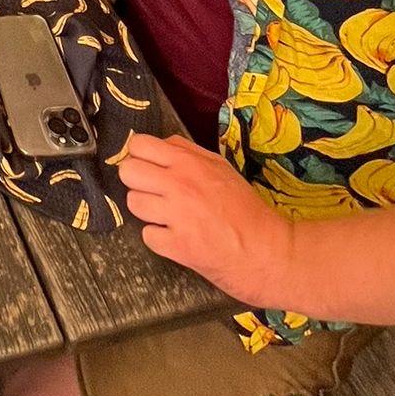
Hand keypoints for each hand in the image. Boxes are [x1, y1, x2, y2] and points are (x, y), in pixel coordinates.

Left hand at [119, 134, 297, 304]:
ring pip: (133, 203)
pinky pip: (147, 235)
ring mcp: (176, 216)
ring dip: (148, 211)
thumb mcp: (220, 167)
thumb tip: (160, 144)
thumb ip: (187, 152)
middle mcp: (178, 184)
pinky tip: (177, 237)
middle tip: (155, 193)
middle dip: (138, 182)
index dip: (140, 156)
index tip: (149, 167)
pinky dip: (160, 238)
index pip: (138, 145)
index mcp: (189, 162)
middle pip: (127, 171)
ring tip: (169, 217)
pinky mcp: (176, 245)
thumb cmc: (246, 208)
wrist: (268, 251)